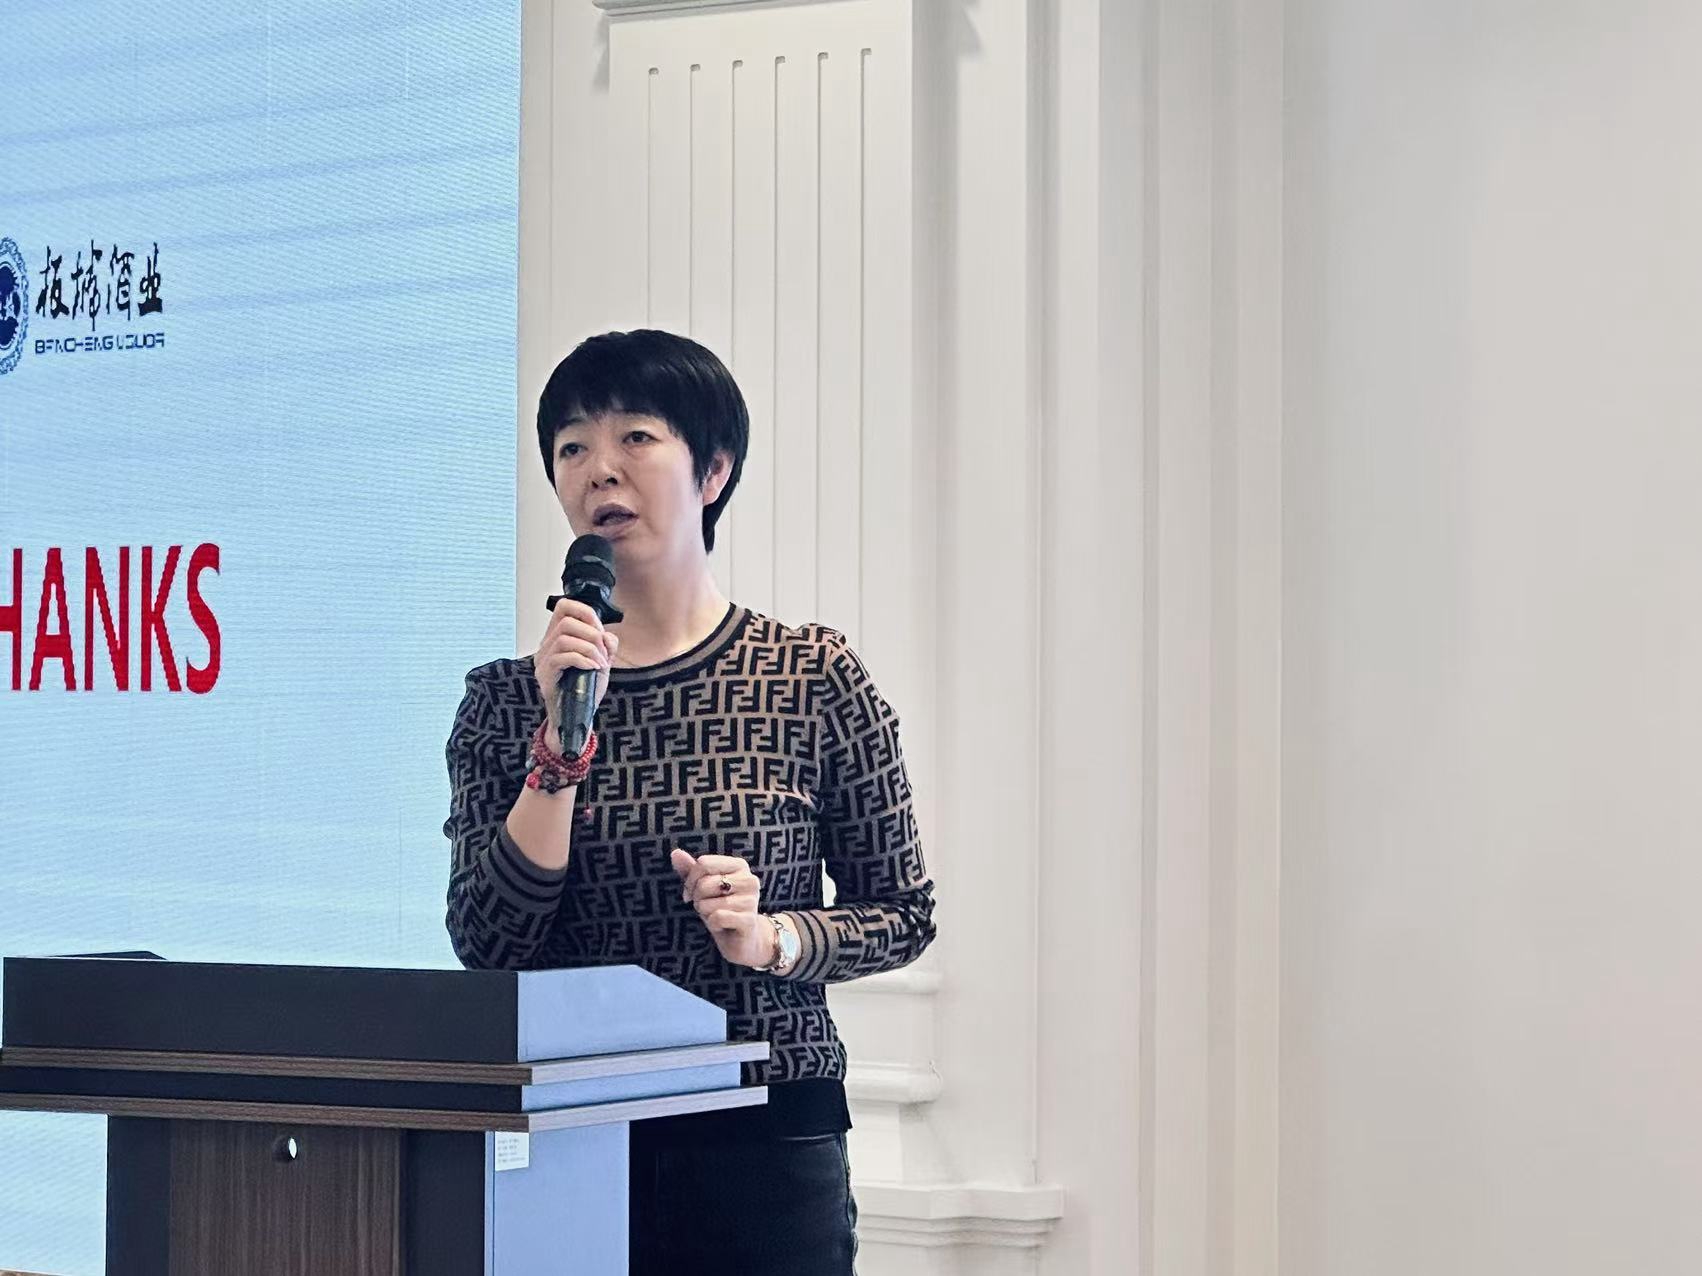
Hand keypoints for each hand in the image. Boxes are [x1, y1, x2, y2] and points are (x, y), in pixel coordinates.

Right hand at [533, 598, 619, 737]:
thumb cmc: (586, 690)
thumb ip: (606, 645)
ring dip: (589, 649)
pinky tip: (592, 668)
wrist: (577, 718)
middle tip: (603, 652)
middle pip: (565, 621)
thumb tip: (606, 635)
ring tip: (600, 663)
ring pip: (564, 638)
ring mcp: (542, 661)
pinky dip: (582, 660)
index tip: (600, 631)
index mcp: (557, 638)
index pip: (564, 607)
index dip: (585, 612)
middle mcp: (546, 647)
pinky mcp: (544, 676)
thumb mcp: (601, 662)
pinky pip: (561, 657)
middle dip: (591, 634)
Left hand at [669, 850, 776, 968]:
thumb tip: (675, 853)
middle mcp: (749, 879)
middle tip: (708, 907)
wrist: (741, 940)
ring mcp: (751, 900)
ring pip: (708, 903)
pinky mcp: (749, 920)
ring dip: (706, 914)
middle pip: (704, 884)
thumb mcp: (703, 889)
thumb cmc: (721, 909)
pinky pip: (717, 918)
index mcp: (739, 865)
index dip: (691, 880)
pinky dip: (713, 925)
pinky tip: (723, 927)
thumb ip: (691, 870)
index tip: (692, 893)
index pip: (704, 863)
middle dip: (698, 899)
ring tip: (717, 916)